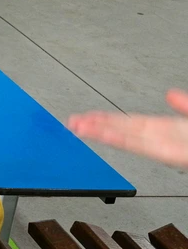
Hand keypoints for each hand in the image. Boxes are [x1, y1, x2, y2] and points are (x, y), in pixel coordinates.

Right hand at [69, 90, 187, 168]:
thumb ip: (183, 104)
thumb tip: (170, 94)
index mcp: (165, 129)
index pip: (128, 123)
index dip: (107, 119)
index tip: (87, 116)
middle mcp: (158, 139)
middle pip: (119, 130)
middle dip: (93, 125)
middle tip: (71, 121)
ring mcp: (161, 147)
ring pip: (123, 138)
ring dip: (98, 132)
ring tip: (76, 127)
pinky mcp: (168, 154)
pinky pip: (139, 146)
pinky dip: (118, 139)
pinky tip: (101, 135)